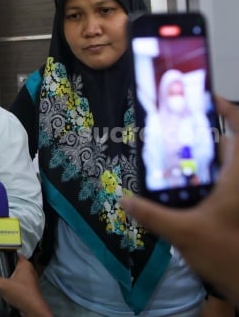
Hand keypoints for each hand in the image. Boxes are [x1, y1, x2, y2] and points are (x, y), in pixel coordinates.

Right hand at [0, 257, 51, 316]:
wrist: (32, 309)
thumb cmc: (21, 293)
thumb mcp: (2, 284)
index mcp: (25, 265)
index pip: (15, 254)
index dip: (5, 255)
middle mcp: (29, 271)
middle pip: (13, 267)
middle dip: (4, 271)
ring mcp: (30, 282)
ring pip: (15, 278)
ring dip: (7, 282)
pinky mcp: (28, 291)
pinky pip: (17, 287)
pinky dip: (11, 289)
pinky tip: (4, 293)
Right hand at [121, 97, 238, 305]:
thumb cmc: (226, 251)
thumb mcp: (183, 232)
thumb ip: (151, 214)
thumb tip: (123, 198)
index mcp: (238, 177)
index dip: (227, 111)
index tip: (206, 99)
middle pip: (229, 148)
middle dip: (204, 137)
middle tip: (174, 132)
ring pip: (224, 170)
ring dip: (203, 162)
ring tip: (171, 160)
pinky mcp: (234, 212)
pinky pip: (222, 187)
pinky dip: (205, 183)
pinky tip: (181, 192)